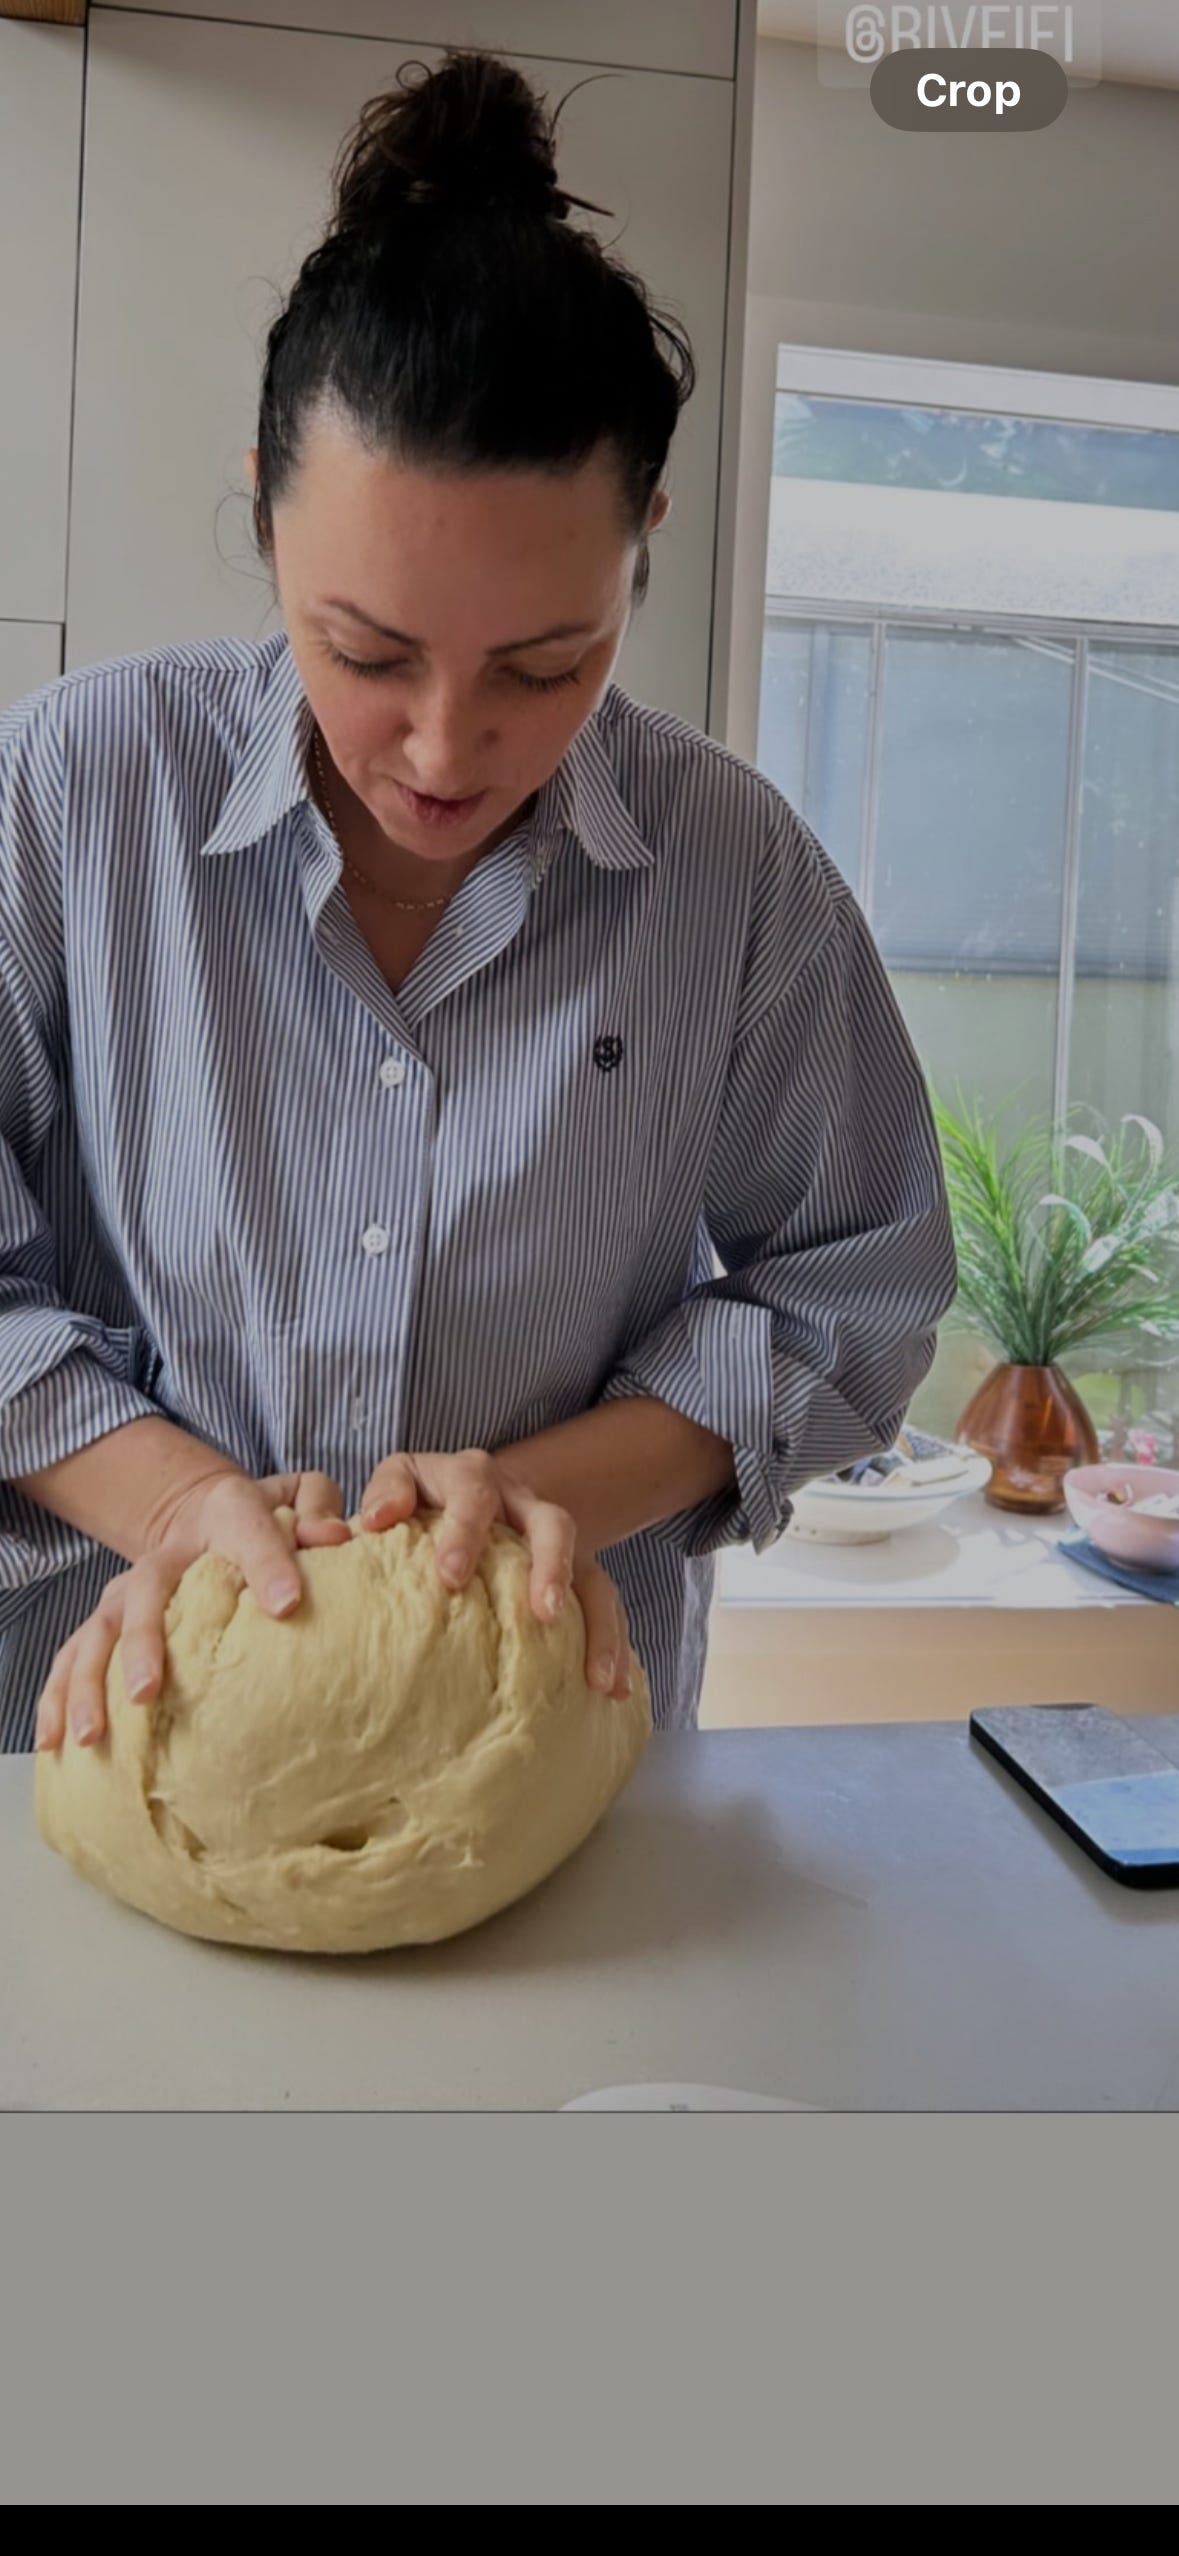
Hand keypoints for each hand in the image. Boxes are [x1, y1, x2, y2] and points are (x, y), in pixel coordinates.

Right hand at [34, 1468, 349, 1751]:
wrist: (205, 1512)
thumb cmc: (263, 1519)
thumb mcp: (298, 1497)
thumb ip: (317, 1509)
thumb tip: (334, 1535)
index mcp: (226, 1518)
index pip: (250, 1535)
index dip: (269, 1565)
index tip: (288, 1605)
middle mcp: (167, 1556)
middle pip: (146, 1594)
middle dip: (141, 1644)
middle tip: (145, 1692)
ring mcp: (128, 1591)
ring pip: (97, 1633)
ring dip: (87, 1683)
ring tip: (89, 1736)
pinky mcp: (107, 1623)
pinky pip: (73, 1659)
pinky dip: (58, 1698)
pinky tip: (55, 1742)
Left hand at [359, 1447, 632, 1699]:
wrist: (464, 1496)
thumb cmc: (413, 1507)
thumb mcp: (394, 1487)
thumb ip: (384, 1498)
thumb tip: (374, 1523)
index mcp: (467, 1477)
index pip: (470, 1490)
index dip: (463, 1528)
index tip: (449, 1578)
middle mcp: (518, 1500)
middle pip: (548, 1521)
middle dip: (547, 1565)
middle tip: (539, 1611)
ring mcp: (549, 1535)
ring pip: (587, 1566)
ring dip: (590, 1615)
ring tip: (592, 1673)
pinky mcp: (572, 1570)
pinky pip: (601, 1601)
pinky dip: (609, 1641)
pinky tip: (608, 1691)